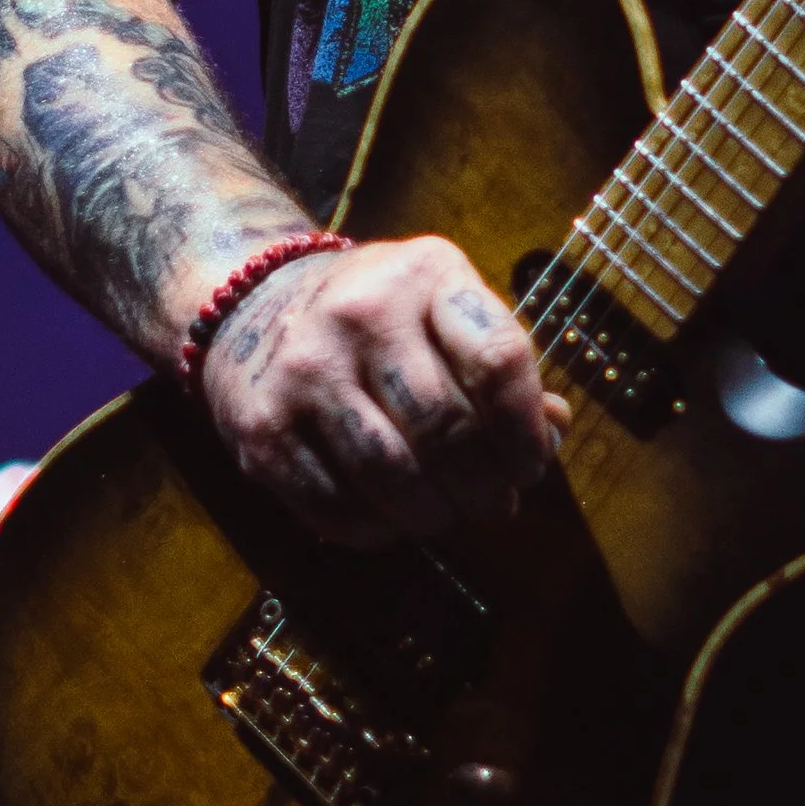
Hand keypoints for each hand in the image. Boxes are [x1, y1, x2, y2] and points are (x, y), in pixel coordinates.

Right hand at [200, 234, 570, 545]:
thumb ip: (496, 360)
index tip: (533, 463)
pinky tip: (393, 519)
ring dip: (436, 515)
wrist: (251, 304)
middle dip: (484, 486)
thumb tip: (553, 429)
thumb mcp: (441, 304)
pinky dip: (378, 529)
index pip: (497, 359)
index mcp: (424, 275)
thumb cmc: (376, 314)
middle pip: (446, 428)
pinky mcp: (263, 431)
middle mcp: (361, 315)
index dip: (525, 429)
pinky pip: (337, 507)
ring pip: (392, 476)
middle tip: (497, 505)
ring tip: (450, 516)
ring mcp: (305, 373)